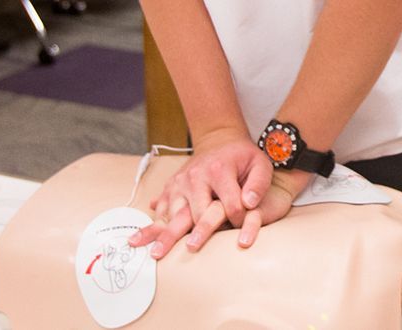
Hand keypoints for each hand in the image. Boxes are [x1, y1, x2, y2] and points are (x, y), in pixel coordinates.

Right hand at [129, 130, 272, 258]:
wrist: (219, 141)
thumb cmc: (242, 157)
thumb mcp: (260, 164)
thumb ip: (259, 184)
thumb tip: (249, 204)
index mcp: (219, 170)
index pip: (230, 205)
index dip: (239, 220)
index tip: (243, 229)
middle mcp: (195, 177)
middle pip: (197, 213)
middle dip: (197, 233)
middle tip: (192, 250)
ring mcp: (180, 183)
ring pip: (174, 214)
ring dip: (166, 233)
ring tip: (156, 252)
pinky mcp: (170, 187)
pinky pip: (161, 209)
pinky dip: (153, 225)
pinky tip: (141, 240)